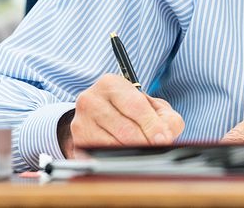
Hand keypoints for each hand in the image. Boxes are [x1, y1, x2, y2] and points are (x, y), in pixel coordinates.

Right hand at [60, 74, 184, 156]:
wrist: (99, 116)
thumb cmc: (129, 110)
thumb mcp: (151, 106)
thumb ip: (166, 118)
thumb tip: (165, 137)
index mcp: (110, 83)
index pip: (135, 106)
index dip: (152, 125)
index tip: (164, 140)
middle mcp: (90, 100)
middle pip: (125, 129)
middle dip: (145, 142)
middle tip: (156, 150)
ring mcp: (80, 122)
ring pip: (112, 145)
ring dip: (132, 153)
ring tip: (142, 153)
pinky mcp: (77, 143)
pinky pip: (101, 157)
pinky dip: (116, 161)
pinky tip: (125, 159)